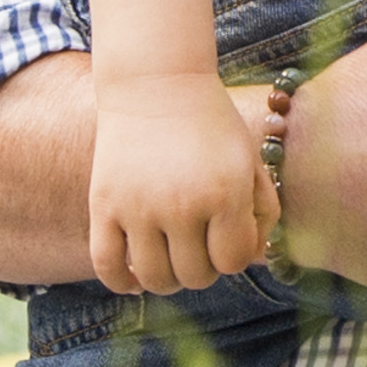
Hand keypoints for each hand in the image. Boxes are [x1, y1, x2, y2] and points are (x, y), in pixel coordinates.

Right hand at [90, 65, 280, 297]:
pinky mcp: (103, 206)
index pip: (233, 261)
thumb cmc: (211, 125)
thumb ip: (263, 211)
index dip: (233, 255)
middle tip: (200, 243)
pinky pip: (108, 267)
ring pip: (157, 279)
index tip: (226, 235)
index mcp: (224, 193)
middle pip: (196, 276)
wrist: (157, 84)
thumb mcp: (249, 160)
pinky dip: (124, 282)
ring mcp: (138, 208)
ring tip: (172, 255)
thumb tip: (254, 259)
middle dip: (204, 266)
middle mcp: (181, 205)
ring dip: (169, 277)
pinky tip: (138, 274)